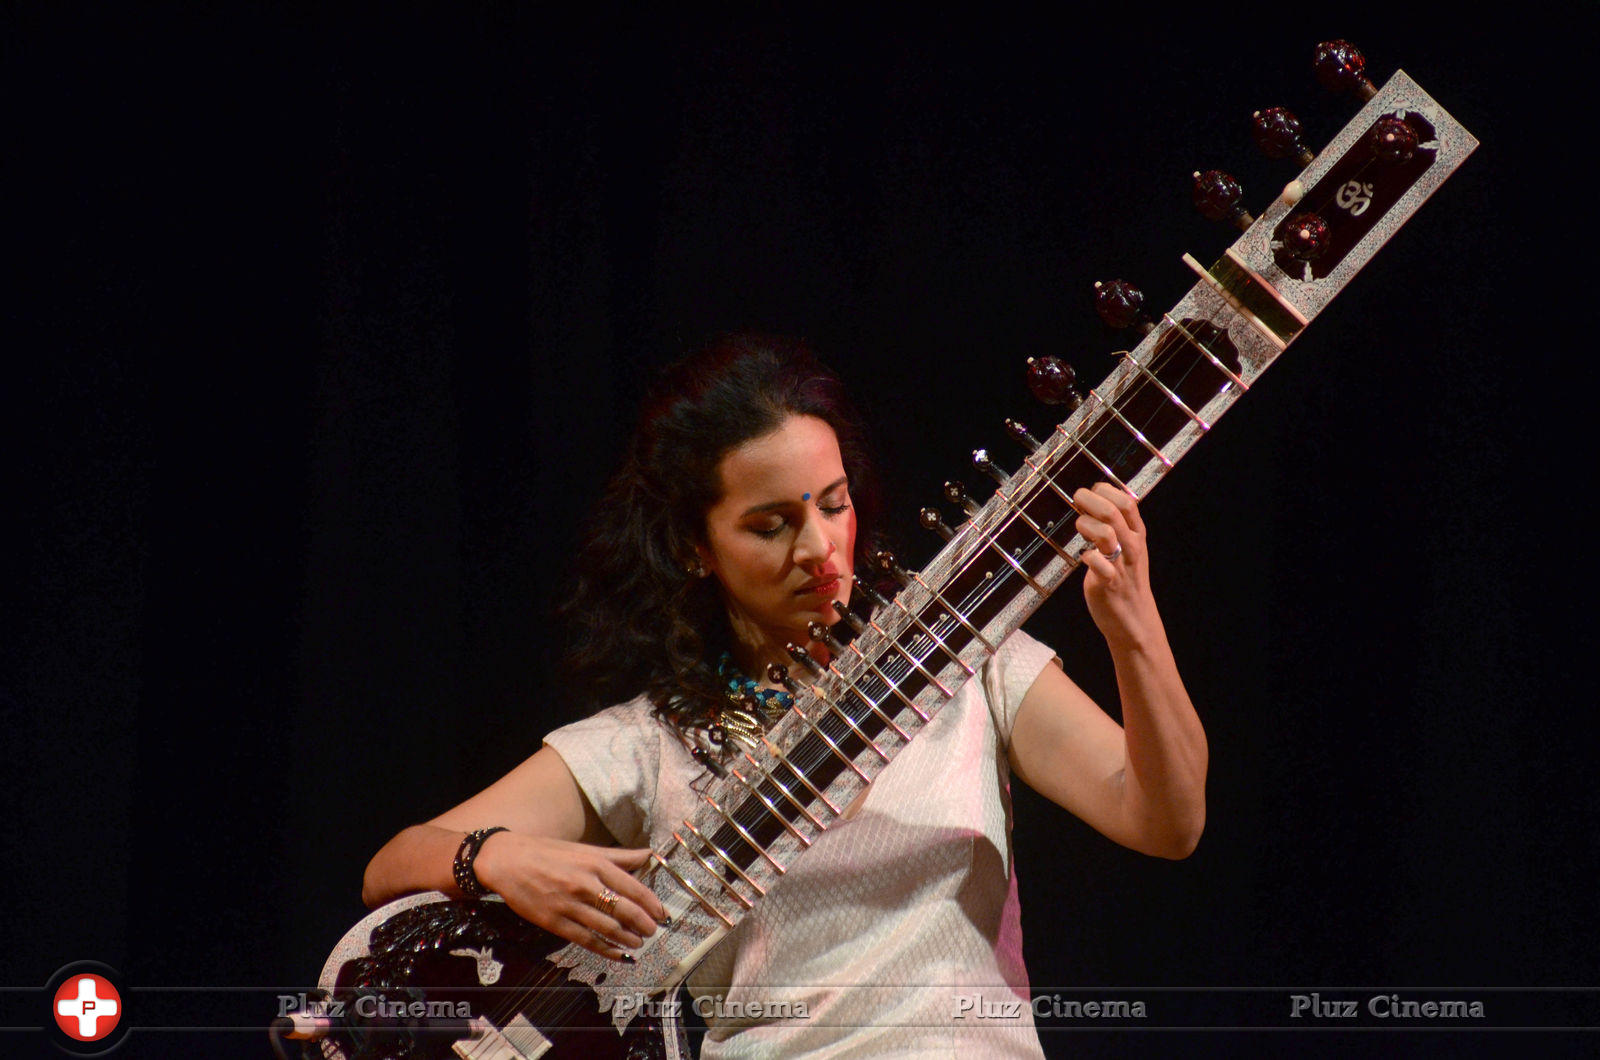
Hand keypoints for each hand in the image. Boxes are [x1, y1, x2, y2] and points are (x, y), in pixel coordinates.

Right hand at [472, 832, 667, 961]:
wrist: (507, 861)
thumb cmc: (548, 853)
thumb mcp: (585, 849)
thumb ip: (618, 856)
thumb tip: (648, 854)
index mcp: (595, 864)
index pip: (632, 887)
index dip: (651, 904)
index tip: (662, 914)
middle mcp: (585, 884)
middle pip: (623, 910)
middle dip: (643, 924)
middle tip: (652, 932)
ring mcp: (569, 905)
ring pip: (607, 928)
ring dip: (627, 939)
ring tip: (638, 943)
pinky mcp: (554, 922)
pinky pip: (586, 940)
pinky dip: (605, 949)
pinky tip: (617, 954)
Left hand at [1072, 483, 1164, 652]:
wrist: (1134, 619)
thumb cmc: (1126, 579)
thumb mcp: (1129, 548)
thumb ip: (1115, 527)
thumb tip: (1091, 502)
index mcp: (1137, 535)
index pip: (1126, 502)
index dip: (1105, 491)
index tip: (1090, 492)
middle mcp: (1132, 546)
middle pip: (1113, 512)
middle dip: (1089, 500)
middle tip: (1076, 500)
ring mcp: (1121, 565)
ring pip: (1105, 532)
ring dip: (1086, 525)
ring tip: (1080, 529)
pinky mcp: (1108, 583)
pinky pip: (1097, 563)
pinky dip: (1087, 556)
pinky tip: (1084, 557)